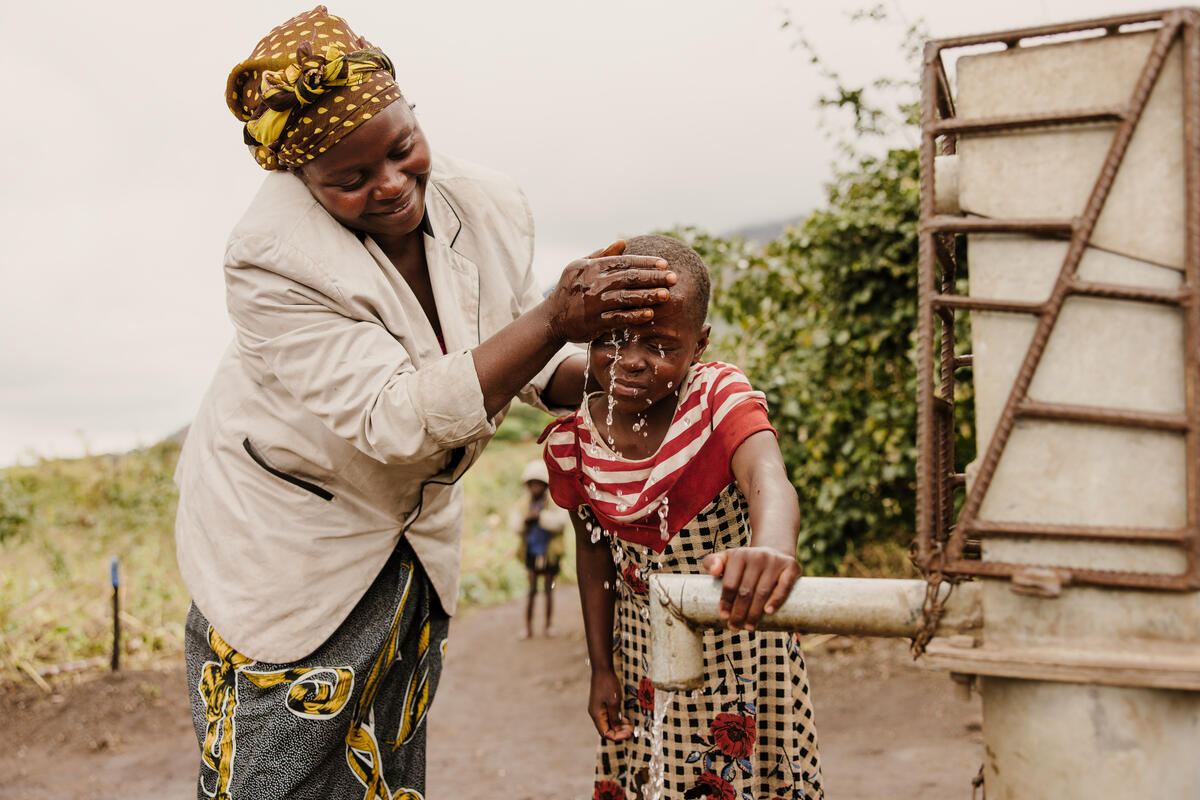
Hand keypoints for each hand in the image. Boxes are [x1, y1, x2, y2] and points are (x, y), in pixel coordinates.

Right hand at [544, 240, 675, 342]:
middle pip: (629, 278)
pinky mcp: (594, 323)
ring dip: (648, 296)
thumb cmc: (569, 289)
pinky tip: (650, 314)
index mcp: (592, 268)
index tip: (664, 264)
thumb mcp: (580, 267)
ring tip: (666, 295)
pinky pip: (619, 318)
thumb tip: (623, 242)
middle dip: (653, 277)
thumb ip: (602, 255)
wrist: (551, 318)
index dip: (645, 262)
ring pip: (626, 298)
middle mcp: (593, 284)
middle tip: (673, 278)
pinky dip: (635, 316)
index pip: (624, 262)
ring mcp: (594, 304)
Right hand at [588, 668, 632, 740]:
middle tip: (631, 730)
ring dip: (619, 726)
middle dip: (619, 731)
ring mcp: (598, 709)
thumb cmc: (607, 684)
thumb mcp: (614, 702)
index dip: (617, 736)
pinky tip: (625, 718)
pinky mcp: (601, 704)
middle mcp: (596, 713)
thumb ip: (615, 717)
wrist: (602, 669)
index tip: (628, 733)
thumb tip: (617, 729)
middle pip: (607, 729)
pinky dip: (617, 719)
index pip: (605, 733)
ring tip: (629, 725)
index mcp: (596, 714)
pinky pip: (609, 716)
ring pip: (608, 723)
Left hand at [701, 546, 800, 630]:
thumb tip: (713, 573)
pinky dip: (776, 600)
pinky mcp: (791, 567)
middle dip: (739, 613)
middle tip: (736, 627)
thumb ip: (712, 562)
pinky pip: (784, 586)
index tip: (724, 617)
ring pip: (762, 592)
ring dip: (754, 613)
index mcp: (739, 555)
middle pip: (745, 591)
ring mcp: (775, 561)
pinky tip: (768, 612)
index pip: (730, 584)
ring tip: (749, 627)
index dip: (726, 603)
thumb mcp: (727, 559)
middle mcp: (757, 556)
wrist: (774, 552)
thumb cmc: (746, 564)